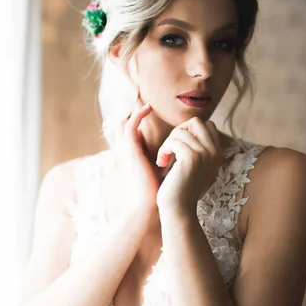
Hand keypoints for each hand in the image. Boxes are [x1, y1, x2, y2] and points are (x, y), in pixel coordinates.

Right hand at [105, 102, 159, 227]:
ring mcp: (126, 151)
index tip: (152, 110)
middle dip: (133, 111)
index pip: (132, 132)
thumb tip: (182, 148)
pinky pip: (129, 126)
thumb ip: (168, 157)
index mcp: (133, 156)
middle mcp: (127, 151)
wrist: (150, 206)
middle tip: (146, 99)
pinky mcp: (130, 151)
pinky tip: (148, 108)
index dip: (139, 119)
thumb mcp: (164, 169)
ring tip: (146, 100)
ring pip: (123, 122)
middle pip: (123, 124)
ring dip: (134, 109)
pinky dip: (137, 115)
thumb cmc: (159, 191)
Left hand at [155, 117, 222, 216]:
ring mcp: (205, 154)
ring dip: (167, 144)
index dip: (187, 131)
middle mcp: (215, 152)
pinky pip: (174, 141)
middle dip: (178, 132)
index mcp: (217, 153)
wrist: (178, 210)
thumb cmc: (180, 188)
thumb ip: (195, 147)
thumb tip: (186, 127)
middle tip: (170, 150)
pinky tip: (162, 163)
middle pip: (195, 122)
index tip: (177, 148)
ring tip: (164, 160)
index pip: (206, 125)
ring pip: (181, 131)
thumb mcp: (192, 165)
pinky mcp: (192, 158)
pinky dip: (164, 150)